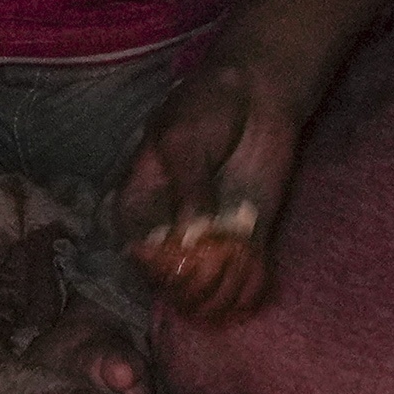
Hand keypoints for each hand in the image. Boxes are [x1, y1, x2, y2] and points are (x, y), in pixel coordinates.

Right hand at [114, 55, 304, 318]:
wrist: (255, 97)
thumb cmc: (205, 108)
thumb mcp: (184, 140)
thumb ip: (187, 187)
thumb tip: (188, 238)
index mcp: (137, 208)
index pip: (137, 257)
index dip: (159, 267)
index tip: (184, 250)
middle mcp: (167, 234)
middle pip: (170, 287)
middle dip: (194, 283)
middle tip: (219, 255)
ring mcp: (207, 243)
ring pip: (205, 297)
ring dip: (224, 290)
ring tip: (240, 258)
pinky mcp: (244, 244)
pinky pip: (242, 286)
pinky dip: (250, 289)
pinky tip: (256, 266)